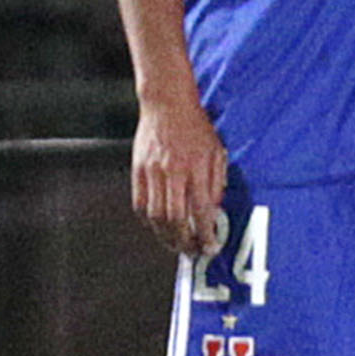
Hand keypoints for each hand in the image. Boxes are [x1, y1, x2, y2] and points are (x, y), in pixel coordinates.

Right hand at [129, 90, 228, 255]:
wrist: (167, 104)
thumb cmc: (195, 126)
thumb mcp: (216, 151)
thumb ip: (216, 183)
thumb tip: (214, 212)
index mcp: (196, 167)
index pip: (201, 210)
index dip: (206, 234)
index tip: (210, 247)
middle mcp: (173, 171)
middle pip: (176, 219)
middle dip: (184, 242)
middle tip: (192, 251)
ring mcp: (152, 172)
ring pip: (156, 216)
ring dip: (166, 236)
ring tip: (176, 244)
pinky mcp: (138, 171)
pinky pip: (140, 204)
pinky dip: (148, 221)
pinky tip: (158, 227)